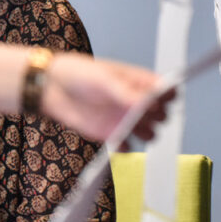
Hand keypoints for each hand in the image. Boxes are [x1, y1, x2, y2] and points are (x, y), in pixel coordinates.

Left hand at [42, 53, 174, 142]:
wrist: (52, 87)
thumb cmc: (79, 74)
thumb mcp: (105, 79)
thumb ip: (127, 93)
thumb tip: (151, 103)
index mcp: (139, 82)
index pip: (166, 91)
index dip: (168, 97)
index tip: (161, 101)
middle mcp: (135, 102)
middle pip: (162, 115)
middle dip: (159, 118)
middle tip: (144, 114)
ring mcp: (125, 119)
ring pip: (149, 133)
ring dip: (146, 134)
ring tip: (133, 128)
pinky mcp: (111, 134)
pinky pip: (126, 147)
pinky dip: (125, 147)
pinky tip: (118, 141)